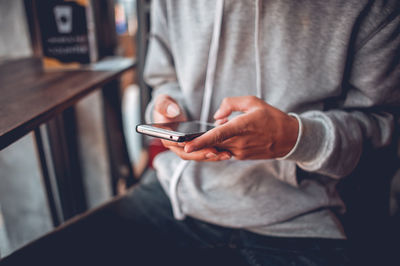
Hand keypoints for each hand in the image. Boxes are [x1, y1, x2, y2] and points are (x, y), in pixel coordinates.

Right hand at [153, 94, 230, 161]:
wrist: (172, 111)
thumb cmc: (167, 107)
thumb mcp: (163, 102)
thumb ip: (164, 106)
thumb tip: (173, 112)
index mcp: (166, 137)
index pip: (174, 145)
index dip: (185, 146)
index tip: (194, 144)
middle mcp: (176, 147)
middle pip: (188, 154)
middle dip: (202, 154)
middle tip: (214, 152)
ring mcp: (187, 149)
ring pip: (199, 156)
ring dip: (212, 157)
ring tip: (226, 154)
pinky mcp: (196, 148)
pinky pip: (206, 153)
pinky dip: (216, 154)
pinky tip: (228, 152)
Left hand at [184, 96, 298, 159]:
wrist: (289, 138)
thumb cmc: (271, 117)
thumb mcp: (253, 102)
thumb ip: (231, 104)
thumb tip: (216, 117)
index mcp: (242, 126)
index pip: (217, 135)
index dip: (200, 142)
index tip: (186, 146)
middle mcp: (240, 142)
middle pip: (212, 144)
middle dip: (196, 143)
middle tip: (178, 141)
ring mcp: (240, 152)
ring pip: (217, 148)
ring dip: (209, 142)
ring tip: (204, 135)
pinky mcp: (241, 157)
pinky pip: (224, 150)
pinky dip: (219, 144)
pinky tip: (224, 135)